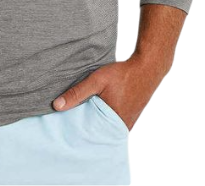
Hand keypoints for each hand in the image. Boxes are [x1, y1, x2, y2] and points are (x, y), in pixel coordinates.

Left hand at [52, 56, 170, 131]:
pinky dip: (102, 119)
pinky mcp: (128, 118)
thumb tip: (56, 106)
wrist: (147, 68)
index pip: (90, 136)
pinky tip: (93, 112)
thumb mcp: (97, 80)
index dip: (76, 133)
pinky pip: (111, 123)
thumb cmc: (123, 74)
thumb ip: (77, 93)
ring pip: (104, 128)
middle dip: (83, 130)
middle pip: (97, 133)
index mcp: (113, 124)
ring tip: (78, 119)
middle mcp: (121, 128)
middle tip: (66, 127)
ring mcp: (126, 124)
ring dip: (93, 123)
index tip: (63, 131)